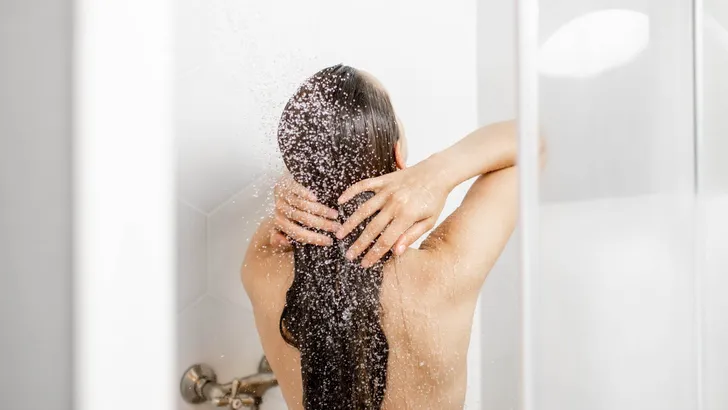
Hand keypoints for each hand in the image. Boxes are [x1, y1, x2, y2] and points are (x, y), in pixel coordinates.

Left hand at [271, 172, 340, 248]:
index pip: (298, 234)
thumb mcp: (286, 224)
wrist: (282, 185)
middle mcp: (280, 210)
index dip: (314, 238)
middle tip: (337, 227)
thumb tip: (284, 242)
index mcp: (279, 222)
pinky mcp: (287, 183)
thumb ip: (284, 235)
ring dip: (321, 211)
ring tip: (335, 215)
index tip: (329, 241)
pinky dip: (306, 195)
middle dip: (322, 225)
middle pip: (303, 219)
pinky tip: (317, 198)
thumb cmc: (288, 208)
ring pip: (303, 205)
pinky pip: (297, 190)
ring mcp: (284, 196)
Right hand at [336, 158, 450, 266]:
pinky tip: (340, 201)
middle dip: (359, 244)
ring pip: (364, 209)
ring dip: (350, 222)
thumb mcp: (429, 221)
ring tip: (339, 233)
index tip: (365, 263)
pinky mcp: (384, 180)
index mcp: (407, 216)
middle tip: (348, 255)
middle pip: (372, 228)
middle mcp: (395, 203)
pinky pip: (364, 186)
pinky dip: (351, 192)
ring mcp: (387, 191)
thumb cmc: (435, 199)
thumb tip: (396, 252)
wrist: (438, 173)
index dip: (374, 253)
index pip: (386, 240)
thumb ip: (412, 236)